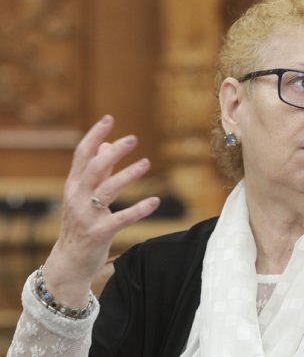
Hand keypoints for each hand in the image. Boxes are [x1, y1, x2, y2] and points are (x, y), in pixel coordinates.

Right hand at [43, 115, 159, 305]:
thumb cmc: (80, 225)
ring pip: (107, 190)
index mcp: (73, 185)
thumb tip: (108, 143)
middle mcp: (77, 197)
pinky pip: (121, 218)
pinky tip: (155, 201)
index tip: (109, 118)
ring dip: (127, 175)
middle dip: (112, 152)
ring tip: (147, 163)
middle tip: (133, 139)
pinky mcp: (99, 233)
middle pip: (93, 168)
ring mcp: (86, 216)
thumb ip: (97, 171)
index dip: (94, 135)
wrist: (69, 263)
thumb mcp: (83, 195)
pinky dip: (139, 209)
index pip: (81, 155)